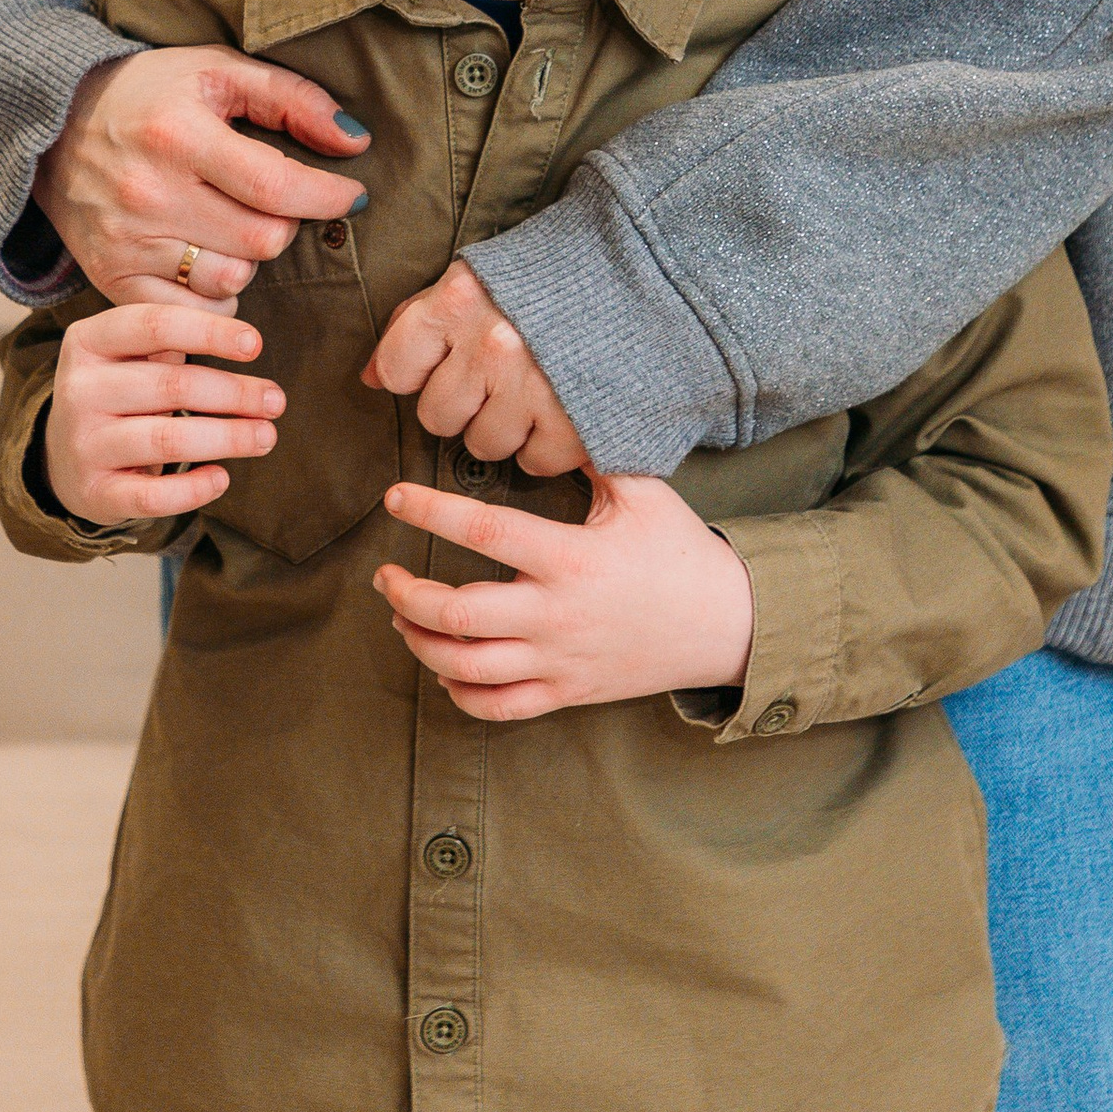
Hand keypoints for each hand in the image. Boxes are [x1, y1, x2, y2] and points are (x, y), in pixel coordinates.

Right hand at [34, 47, 369, 304]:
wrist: (51, 124)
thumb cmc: (148, 93)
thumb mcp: (217, 70)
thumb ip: (293, 99)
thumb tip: (355, 142)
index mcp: (177, 134)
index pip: (275, 185)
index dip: (327, 195)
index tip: (352, 194)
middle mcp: (147, 193)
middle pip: (261, 240)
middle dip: (286, 223)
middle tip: (274, 201)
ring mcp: (126, 241)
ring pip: (233, 279)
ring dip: (250, 258)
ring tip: (232, 225)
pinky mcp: (111, 276)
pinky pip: (193, 311)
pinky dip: (215, 292)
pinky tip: (206, 256)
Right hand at [42, 303, 284, 524]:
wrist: (64, 456)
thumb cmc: (119, 392)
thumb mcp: (130, 354)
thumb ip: (175, 338)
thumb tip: (248, 343)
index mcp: (88, 341)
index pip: (155, 325)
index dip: (210, 333)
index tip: (256, 345)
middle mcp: (78, 390)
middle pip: (171, 386)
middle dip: (234, 394)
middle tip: (276, 401)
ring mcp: (83, 443)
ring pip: (166, 439)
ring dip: (227, 438)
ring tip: (266, 436)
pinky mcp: (94, 492)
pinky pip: (151, 495)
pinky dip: (193, 489)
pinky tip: (222, 478)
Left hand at [363, 262, 587, 474]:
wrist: (647, 271)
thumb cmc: (551, 274)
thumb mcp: (479, 277)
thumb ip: (419, 320)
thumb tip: (370, 377)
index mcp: (459, 300)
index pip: (396, 369)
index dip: (416, 374)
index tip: (444, 365)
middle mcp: (491, 344)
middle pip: (437, 417)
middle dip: (462, 403)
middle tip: (498, 378)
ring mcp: (534, 386)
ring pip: (482, 445)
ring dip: (505, 427)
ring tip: (534, 390)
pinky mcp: (576, 422)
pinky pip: (534, 463)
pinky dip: (547, 446)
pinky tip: (563, 410)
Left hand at [373, 472, 755, 721]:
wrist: (727, 627)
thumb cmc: (681, 552)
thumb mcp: (643, 491)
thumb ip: (592, 452)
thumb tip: (554, 404)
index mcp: (571, 559)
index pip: (483, 532)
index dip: (430, 511)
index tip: (395, 497)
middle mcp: (557, 616)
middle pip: (458, 614)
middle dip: (406, 594)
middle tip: (384, 575)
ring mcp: (559, 661)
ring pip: (467, 666)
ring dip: (421, 643)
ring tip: (402, 616)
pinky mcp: (567, 692)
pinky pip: (499, 707)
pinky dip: (460, 692)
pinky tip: (445, 668)